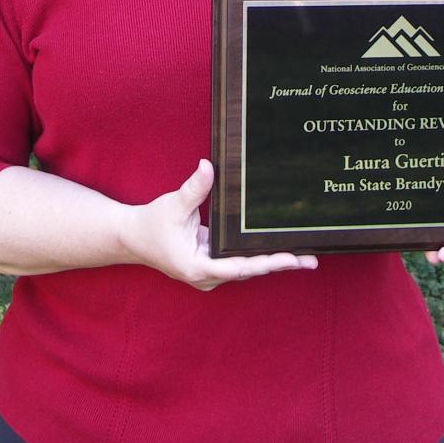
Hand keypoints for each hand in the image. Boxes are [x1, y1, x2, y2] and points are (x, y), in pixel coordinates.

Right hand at [121, 159, 317, 290]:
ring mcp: (211, 274)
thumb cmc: (151, 224)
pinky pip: (240, 263)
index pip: (240, 267)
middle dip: (279, 264)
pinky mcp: (212, 266)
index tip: (290, 258)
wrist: (132, 238)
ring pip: (247, 269)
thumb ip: (194, 189)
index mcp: (198, 268)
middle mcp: (208, 277)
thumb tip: (207, 166)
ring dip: (273, 262)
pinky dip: (259, 257)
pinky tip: (279, 250)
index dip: (266, 262)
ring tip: (305, 257)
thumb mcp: (173, 206)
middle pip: (250, 271)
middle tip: (312, 259)